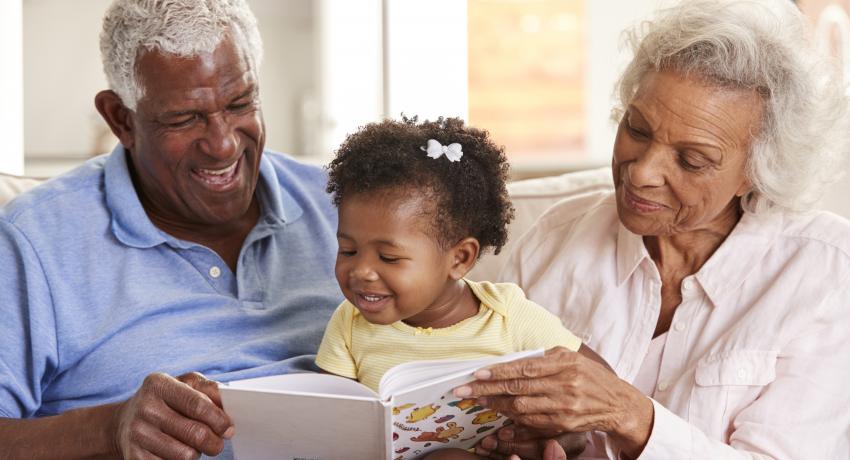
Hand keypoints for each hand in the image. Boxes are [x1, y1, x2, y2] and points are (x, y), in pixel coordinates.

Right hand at [113, 372, 233, 458]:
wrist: (124, 422)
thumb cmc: (165, 400)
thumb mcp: (184, 384)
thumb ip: (208, 389)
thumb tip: (228, 402)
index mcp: (158, 384)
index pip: (197, 405)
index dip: (219, 419)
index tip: (229, 429)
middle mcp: (145, 408)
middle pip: (195, 434)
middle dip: (214, 442)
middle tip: (218, 443)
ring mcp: (137, 434)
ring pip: (185, 455)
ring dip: (197, 453)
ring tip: (194, 445)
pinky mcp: (134, 457)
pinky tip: (177, 452)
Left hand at [454, 346, 652, 456]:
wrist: (617, 403)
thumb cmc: (589, 376)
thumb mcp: (569, 357)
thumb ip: (543, 358)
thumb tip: (512, 360)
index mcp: (564, 364)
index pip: (524, 368)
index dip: (498, 372)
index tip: (476, 373)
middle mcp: (564, 386)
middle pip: (518, 390)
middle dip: (487, 390)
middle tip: (464, 392)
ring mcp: (564, 408)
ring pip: (521, 409)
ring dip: (496, 405)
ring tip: (479, 401)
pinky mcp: (564, 424)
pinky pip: (532, 423)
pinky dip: (513, 419)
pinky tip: (500, 413)